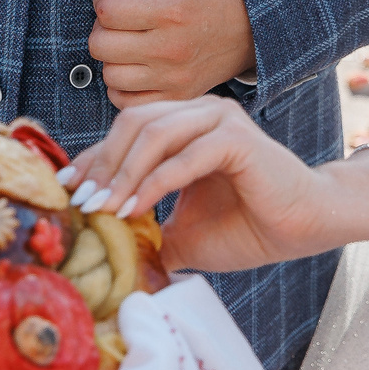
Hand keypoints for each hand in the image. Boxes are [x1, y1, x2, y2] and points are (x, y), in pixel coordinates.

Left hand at [62, 97, 336, 271]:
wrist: (305, 228)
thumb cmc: (249, 227)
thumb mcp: (183, 233)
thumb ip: (147, 232)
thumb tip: (106, 257)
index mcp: (184, 124)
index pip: (125, 132)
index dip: (92, 160)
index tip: (63, 190)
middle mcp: (199, 112)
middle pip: (132, 122)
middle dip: (101, 164)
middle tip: (80, 202)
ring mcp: (219, 120)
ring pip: (153, 133)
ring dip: (122, 173)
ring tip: (102, 208)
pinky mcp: (236, 138)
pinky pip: (184, 156)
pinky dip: (153, 183)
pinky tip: (133, 209)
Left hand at [78, 0, 253, 106]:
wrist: (260, 22)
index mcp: (172, 10)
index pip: (107, 10)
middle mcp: (172, 49)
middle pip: (101, 45)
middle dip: (104, 25)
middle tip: (124, 14)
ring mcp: (175, 78)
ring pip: (110, 75)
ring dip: (113, 56)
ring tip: (133, 38)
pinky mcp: (178, 96)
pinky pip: (126, 101)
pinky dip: (123, 84)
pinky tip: (137, 63)